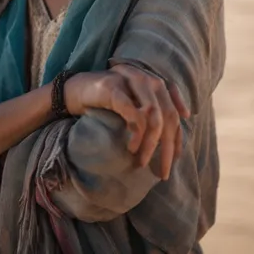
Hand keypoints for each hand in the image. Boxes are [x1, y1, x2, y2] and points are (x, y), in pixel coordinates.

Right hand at [64, 66, 189, 179]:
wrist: (74, 89)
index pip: (174, 112)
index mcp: (154, 83)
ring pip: (153, 117)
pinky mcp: (114, 89)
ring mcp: (131, 82)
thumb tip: (170, 139)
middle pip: (168, 117)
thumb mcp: (132, 106)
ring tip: (142, 162)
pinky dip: (137, 133)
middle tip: (162, 173)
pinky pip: (134, 114)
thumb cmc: (106, 100)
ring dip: (151, 144)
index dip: (178, 138)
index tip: (176, 159)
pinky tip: (132, 148)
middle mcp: (147, 79)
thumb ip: (150, 113)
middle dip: (168, 148)